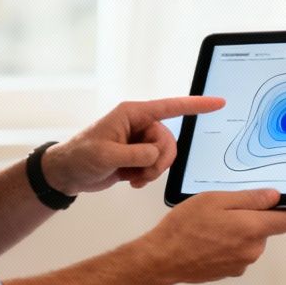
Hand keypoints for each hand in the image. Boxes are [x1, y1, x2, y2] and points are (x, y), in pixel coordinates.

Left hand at [46, 96, 223, 193]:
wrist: (67, 174)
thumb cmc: (80, 157)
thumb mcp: (106, 156)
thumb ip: (134, 155)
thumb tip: (154, 155)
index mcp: (132, 114)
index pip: (170, 107)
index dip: (196, 105)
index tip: (218, 103)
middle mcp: (139, 125)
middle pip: (169, 141)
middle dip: (159, 161)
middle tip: (142, 174)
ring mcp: (139, 141)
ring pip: (164, 156)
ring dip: (153, 171)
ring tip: (134, 178)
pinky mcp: (138, 157)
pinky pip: (156, 166)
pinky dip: (147, 177)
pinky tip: (131, 181)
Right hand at [138, 188, 285, 283]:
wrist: (163, 259)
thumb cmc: (185, 227)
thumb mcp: (216, 201)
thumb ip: (249, 199)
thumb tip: (275, 197)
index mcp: (252, 228)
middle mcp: (253, 249)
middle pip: (265, 228)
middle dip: (252, 217)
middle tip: (225, 209)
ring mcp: (243, 262)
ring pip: (250, 239)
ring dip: (238, 230)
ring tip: (210, 226)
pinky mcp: (232, 271)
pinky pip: (238, 251)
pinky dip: (229, 243)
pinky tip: (208, 239)